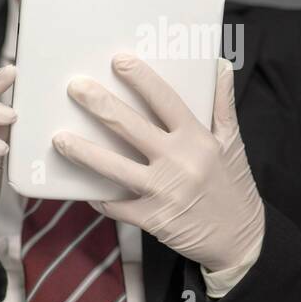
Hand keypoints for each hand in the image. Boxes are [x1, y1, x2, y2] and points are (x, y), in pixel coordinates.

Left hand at [52, 54, 263, 273]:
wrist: (241, 240)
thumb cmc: (234, 186)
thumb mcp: (234, 142)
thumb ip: (222, 103)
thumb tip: (220, 64)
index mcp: (199, 139)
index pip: (167, 101)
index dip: (142, 79)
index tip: (119, 61)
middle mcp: (180, 162)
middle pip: (131, 127)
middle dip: (99, 105)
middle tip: (75, 87)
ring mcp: (164, 192)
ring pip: (115, 167)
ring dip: (84, 152)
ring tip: (59, 138)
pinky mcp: (154, 219)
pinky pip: (117, 205)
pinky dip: (98, 197)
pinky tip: (82, 187)